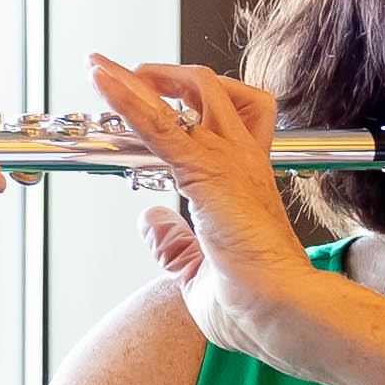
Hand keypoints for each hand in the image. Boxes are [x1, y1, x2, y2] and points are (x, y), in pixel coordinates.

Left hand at [85, 54, 323, 360]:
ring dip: (138, 77)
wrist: (283, 314)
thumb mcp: (199, 272)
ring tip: (102, 70)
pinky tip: (103, 82)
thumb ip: (174, 245)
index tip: (151, 102)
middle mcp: (242, 160)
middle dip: (165, 76)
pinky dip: (127, 98)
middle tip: (128, 78)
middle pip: (211, 90)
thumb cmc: (255, 307)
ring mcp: (229, 161)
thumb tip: (150, 221)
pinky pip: (159, 123)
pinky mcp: (207, 171)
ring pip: (187, 92)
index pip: (223, 120)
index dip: (186, 105)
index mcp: (244, 181)